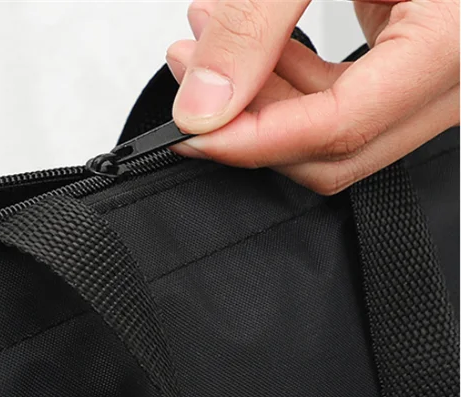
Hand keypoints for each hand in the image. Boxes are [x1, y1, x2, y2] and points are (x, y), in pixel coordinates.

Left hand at [165, 0, 458, 194]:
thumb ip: (255, 24)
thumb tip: (204, 104)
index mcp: (453, 41)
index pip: (341, 128)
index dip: (253, 140)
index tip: (186, 130)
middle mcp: (457, 70)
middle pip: (336, 147)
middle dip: (248, 119)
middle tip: (189, 72)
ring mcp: (439, 69)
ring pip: (335, 128)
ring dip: (259, 95)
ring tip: (204, 43)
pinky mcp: (415, 56)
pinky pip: (346, 96)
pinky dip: (288, 76)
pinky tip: (250, 45)